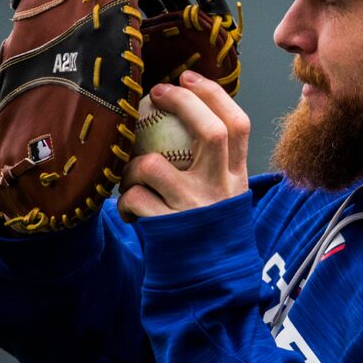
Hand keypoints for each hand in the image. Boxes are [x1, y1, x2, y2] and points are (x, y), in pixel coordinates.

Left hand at [117, 70, 249, 220]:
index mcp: (237, 178)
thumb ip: (215, 165)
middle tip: (158, 91)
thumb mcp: (224, 197)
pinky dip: (124, 200)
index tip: (188, 76)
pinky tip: (130, 209)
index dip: (213, 94)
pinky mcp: (167, 228)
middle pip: (211, 132)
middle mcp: (221, 190)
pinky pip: (134, 199)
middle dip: (183, 102)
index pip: (238, 125)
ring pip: (154, 165)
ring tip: (131, 174)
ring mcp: (194, 209)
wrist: (209, 287)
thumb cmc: (209, 233)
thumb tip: (187, 116)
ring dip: (133, 164)